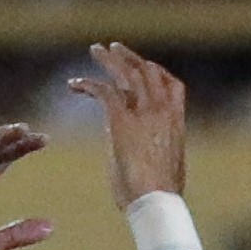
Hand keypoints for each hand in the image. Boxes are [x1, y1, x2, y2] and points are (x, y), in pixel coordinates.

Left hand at [69, 42, 185, 210]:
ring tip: (95, 51)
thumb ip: (161, 152)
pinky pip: (102, 91)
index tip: (146, 67)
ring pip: (125, 73)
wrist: (156, 201)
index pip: (172, 84)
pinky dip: (87, 84)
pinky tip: (74, 85)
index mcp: (176, 121)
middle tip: (115, 48)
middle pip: (147, 71)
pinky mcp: (120, 120)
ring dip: (109, 60)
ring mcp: (142, 112)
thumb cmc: (162, 196)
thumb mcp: (169, 168)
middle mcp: (161, 110)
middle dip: (130, 58)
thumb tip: (153, 158)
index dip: (157, 72)